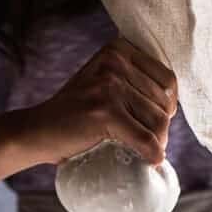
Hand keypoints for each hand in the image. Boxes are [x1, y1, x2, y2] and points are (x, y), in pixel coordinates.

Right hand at [29, 37, 177, 165]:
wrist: (37, 132)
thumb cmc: (74, 115)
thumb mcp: (102, 84)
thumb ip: (130, 81)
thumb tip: (174, 104)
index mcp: (118, 50)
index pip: (167, 80)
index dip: (166, 106)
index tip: (151, 122)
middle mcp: (115, 61)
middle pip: (165, 102)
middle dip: (160, 128)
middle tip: (144, 143)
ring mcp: (109, 85)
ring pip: (159, 121)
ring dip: (157, 143)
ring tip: (143, 152)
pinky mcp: (105, 111)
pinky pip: (145, 138)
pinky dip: (152, 154)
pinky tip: (150, 161)